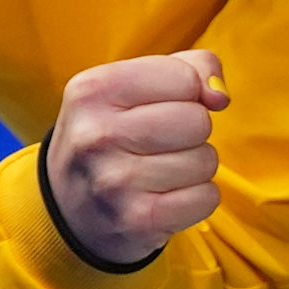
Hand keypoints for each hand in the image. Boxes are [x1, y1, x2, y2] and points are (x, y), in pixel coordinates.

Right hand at [46, 49, 229, 267]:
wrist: (69, 208)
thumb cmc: (116, 133)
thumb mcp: (134, 86)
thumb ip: (191, 67)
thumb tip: (219, 96)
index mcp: (93, 90)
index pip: (183, 77)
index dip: (187, 92)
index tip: (161, 107)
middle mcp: (96, 135)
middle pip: (198, 121)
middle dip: (193, 132)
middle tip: (160, 144)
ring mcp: (114, 182)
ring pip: (206, 161)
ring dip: (194, 167)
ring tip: (158, 172)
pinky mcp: (136, 220)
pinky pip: (207, 198)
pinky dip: (197, 199)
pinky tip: (165, 198)